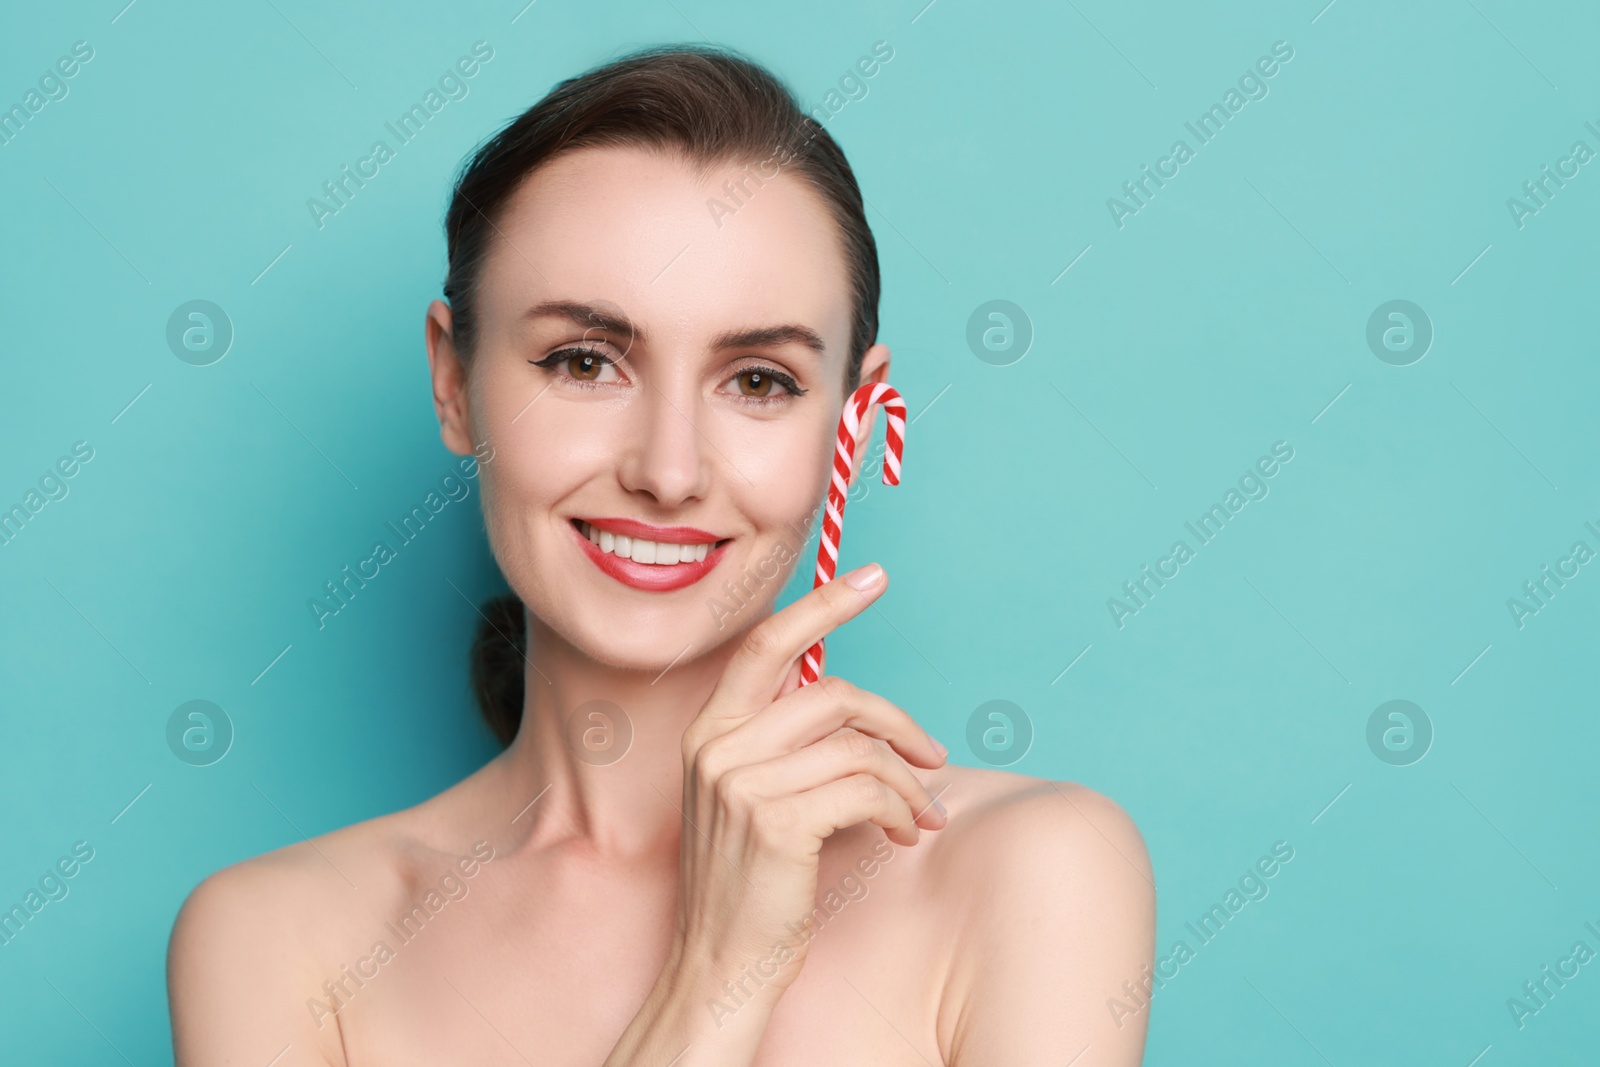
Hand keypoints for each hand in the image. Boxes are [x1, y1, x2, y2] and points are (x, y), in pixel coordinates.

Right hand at [669, 562, 947, 1011]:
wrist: (718, 964)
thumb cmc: (748, 884)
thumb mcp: (748, 798)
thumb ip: (784, 745)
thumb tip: (856, 711)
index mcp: (709, 731)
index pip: (768, 643)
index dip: (824, 604)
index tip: (872, 577)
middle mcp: (718, 746)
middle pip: (833, 692)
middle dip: (898, 719)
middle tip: (933, 753)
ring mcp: (742, 782)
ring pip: (859, 745)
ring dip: (908, 781)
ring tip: (921, 812)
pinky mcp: (775, 822)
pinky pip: (865, 788)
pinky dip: (900, 808)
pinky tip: (904, 834)